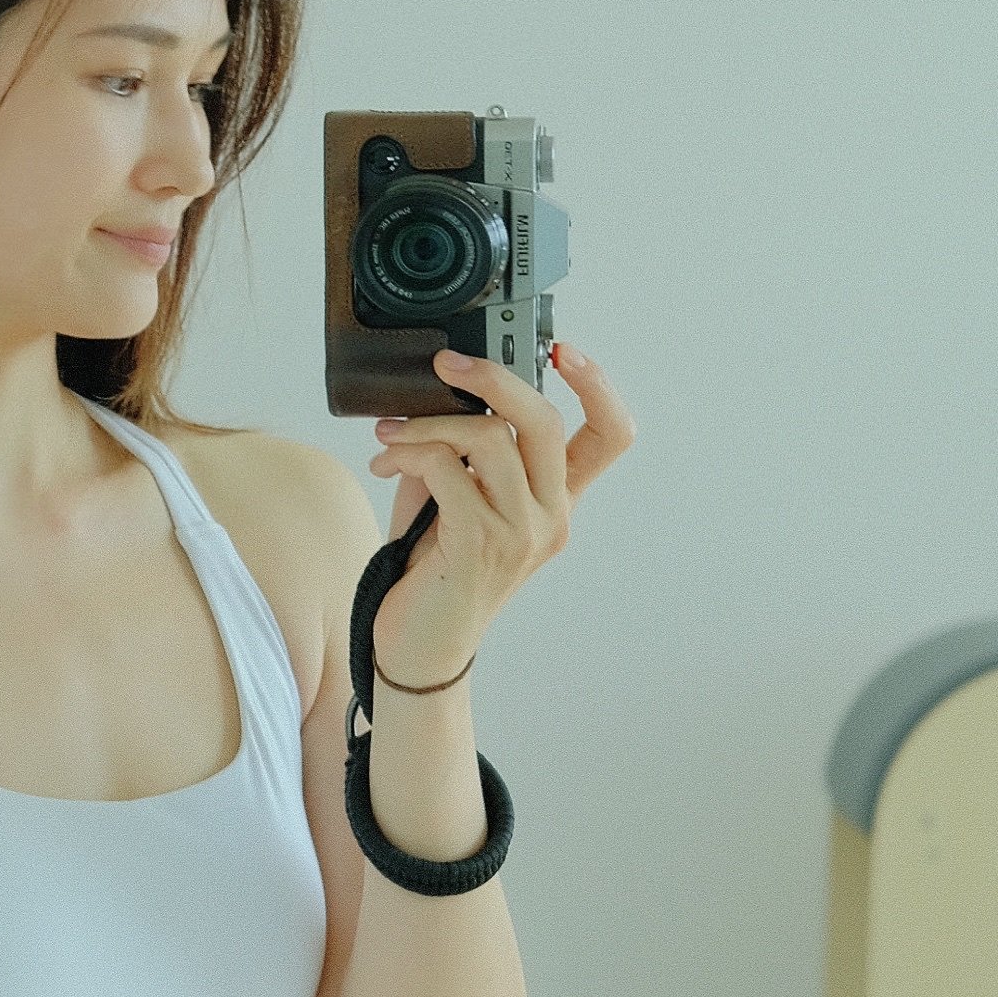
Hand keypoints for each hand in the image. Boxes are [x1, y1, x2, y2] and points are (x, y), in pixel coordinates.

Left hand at [366, 337, 633, 684]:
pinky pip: (447, 469)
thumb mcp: (460, 498)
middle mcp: (550, 517)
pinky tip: (386, 464)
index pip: (611, 437)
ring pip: (488, 436)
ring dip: (428, 424)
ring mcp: (520, 534)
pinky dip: (410, 453)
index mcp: (557, 501)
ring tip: (391, 436)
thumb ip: (467, 450)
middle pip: (545, 419)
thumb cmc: (436, 572)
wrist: (418, 647)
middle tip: (446, 363)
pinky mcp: (478, 547)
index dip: (598, 385)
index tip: (562, 349)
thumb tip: (443, 393)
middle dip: (493, 376)